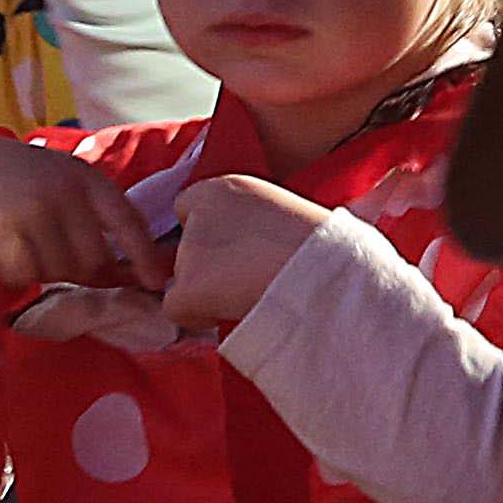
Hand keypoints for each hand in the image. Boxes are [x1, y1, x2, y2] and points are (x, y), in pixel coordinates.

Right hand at [0, 129, 165, 289]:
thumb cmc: (9, 181)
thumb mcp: (57, 180)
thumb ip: (90, 216)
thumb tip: (125, 273)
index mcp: (86, 178)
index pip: (130, 221)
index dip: (146, 257)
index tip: (157, 284)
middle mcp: (65, 190)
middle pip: (93, 260)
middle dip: (79, 273)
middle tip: (50, 261)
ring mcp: (33, 208)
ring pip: (58, 271)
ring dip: (43, 273)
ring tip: (22, 249)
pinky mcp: (1, 227)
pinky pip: (24, 276)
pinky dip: (15, 277)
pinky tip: (1, 259)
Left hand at [165, 174, 335, 331]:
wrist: (326, 276)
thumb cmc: (322, 249)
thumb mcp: (282, 212)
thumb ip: (246, 221)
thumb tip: (233, 251)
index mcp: (226, 187)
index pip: (187, 209)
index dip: (208, 233)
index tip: (235, 250)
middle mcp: (200, 213)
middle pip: (184, 245)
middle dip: (206, 265)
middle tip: (246, 277)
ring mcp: (190, 250)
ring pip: (182, 278)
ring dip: (206, 290)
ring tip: (250, 293)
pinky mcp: (188, 287)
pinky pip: (176, 308)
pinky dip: (197, 315)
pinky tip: (232, 310)